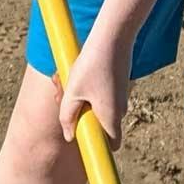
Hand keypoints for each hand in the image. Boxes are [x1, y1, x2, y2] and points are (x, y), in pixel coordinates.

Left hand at [57, 23, 132, 145]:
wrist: (114, 37)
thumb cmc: (92, 65)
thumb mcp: (72, 93)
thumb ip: (68, 117)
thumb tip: (69, 135)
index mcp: (111, 117)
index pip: (111, 145)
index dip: (99, 147)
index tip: (84, 142)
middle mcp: (120, 109)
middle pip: (101, 124)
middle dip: (81, 117)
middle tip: (61, 97)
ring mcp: (121, 96)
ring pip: (99, 107)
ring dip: (81, 100)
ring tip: (65, 81)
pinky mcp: (119, 83)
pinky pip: (102, 94)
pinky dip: (89, 89)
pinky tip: (77, 73)